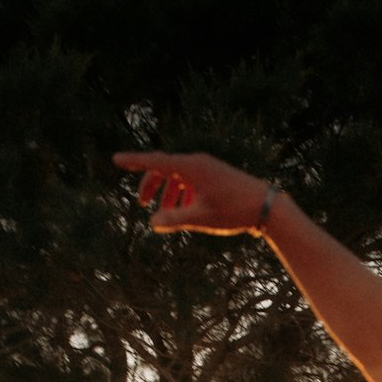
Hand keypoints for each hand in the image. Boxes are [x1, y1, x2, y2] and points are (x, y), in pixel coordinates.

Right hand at [112, 150, 272, 235]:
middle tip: (142, 204)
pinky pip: (192, 180)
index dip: (134, 161)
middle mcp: (198, 162)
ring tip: (166, 216)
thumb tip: (153, 222)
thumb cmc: (233, 211)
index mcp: (191, 167)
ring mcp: (208, 167)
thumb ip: (174, 219)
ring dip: (169, 194)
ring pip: (178, 176)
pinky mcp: (216, 175)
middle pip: (165, 168)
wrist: (266, 206)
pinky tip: (186, 212)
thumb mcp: (200, 218)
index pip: (155, 161)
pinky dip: (183, 194)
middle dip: (151, 185)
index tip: (115, 159)